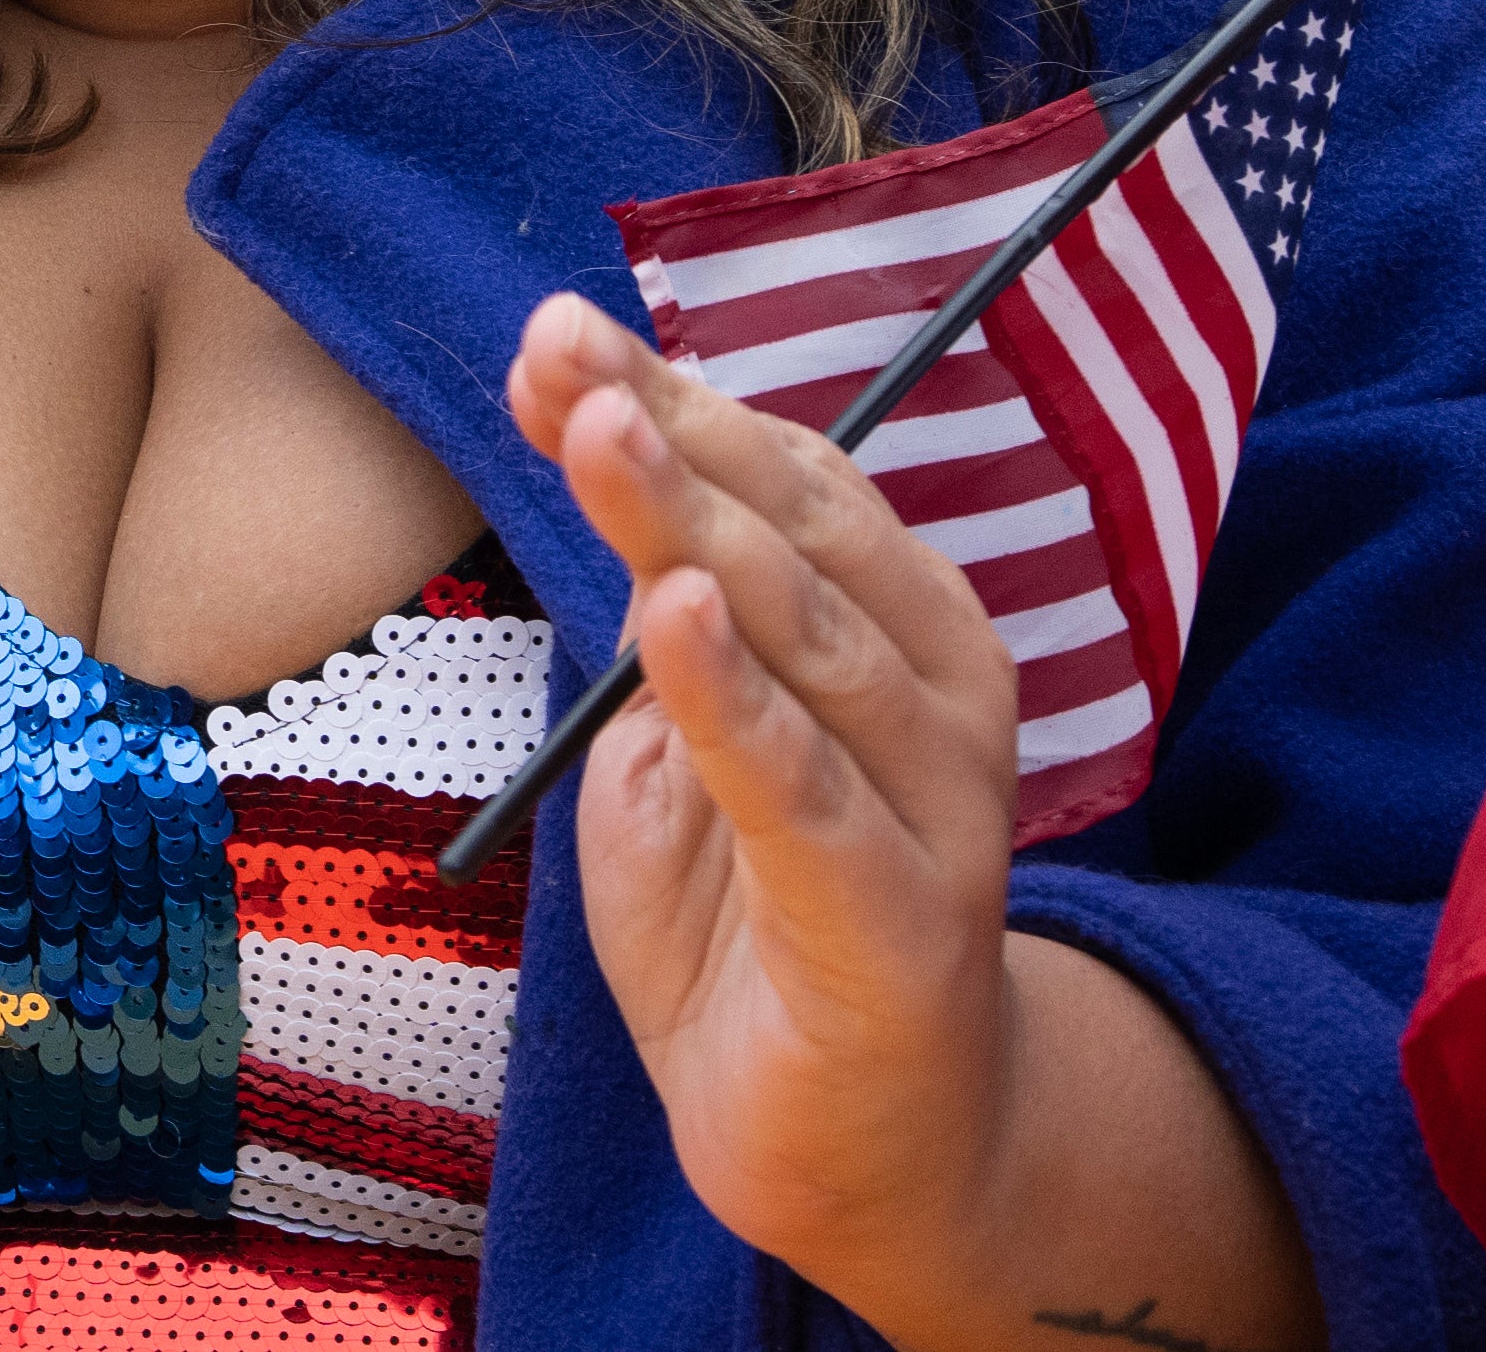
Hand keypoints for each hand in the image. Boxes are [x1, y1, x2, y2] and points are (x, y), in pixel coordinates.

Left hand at [508, 294, 1026, 1304]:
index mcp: (896, 632)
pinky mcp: (897, 921)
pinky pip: (803, 792)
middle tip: (564, 350)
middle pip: (797, 534)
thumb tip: (591, 432)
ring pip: (804, 638)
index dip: (674, 398)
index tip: (550, 334)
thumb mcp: (669, 743)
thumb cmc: (754, 921)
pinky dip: (734, 699)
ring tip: (603, 435)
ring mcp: (931, 807)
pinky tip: (673, 616)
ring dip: (693, 528)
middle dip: (672, 432)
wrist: (855, 1151)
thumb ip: (649, 612)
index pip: (790, 480)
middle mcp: (935, 698)